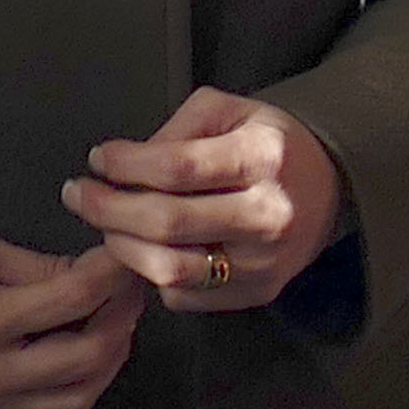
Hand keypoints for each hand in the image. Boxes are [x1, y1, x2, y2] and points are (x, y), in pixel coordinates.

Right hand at [0, 227, 148, 408]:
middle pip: (86, 359)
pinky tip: (72, 372)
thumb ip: (30, 264)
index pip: (71, 299)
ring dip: (105, 366)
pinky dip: (71, 402)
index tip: (124, 261)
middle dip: (120, 323)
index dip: (111, 276)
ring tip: (109, 332)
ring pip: (75, 403)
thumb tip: (87, 275)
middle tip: (127, 298)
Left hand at [68, 87, 350, 312]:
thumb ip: (174, 130)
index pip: (178, 168)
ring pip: (171, 270)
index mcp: (262, 158)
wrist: (330, 187)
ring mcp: (264, 263)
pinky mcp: (257, 294)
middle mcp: (268, 215)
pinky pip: (185, 297)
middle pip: (168, 223)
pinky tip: (144, 250)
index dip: (126, 166)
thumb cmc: (265, 144)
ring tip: (105, 226)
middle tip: (79, 195)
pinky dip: (153, 275)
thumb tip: (122, 166)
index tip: (97, 160)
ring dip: (123, 249)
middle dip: (108, 210)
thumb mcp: (227, 111)